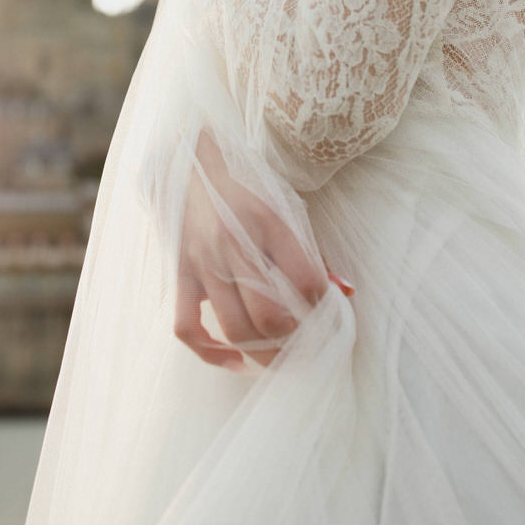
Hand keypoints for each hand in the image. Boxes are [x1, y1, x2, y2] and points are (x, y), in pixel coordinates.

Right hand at [174, 129, 329, 369]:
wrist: (189, 166)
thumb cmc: (245, 189)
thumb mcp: (283, 207)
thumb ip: (311, 251)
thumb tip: (346, 291)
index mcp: (267, 221)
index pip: (305, 281)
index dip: (320, 304)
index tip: (322, 309)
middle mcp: (234, 243)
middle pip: (269, 316)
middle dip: (292, 342)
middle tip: (302, 344)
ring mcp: (202, 261)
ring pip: (233, 328)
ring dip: (260, 353)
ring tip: (277, 357)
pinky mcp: (179, 274)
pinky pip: (187, 327)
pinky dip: (210, 352)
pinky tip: (234, 358)